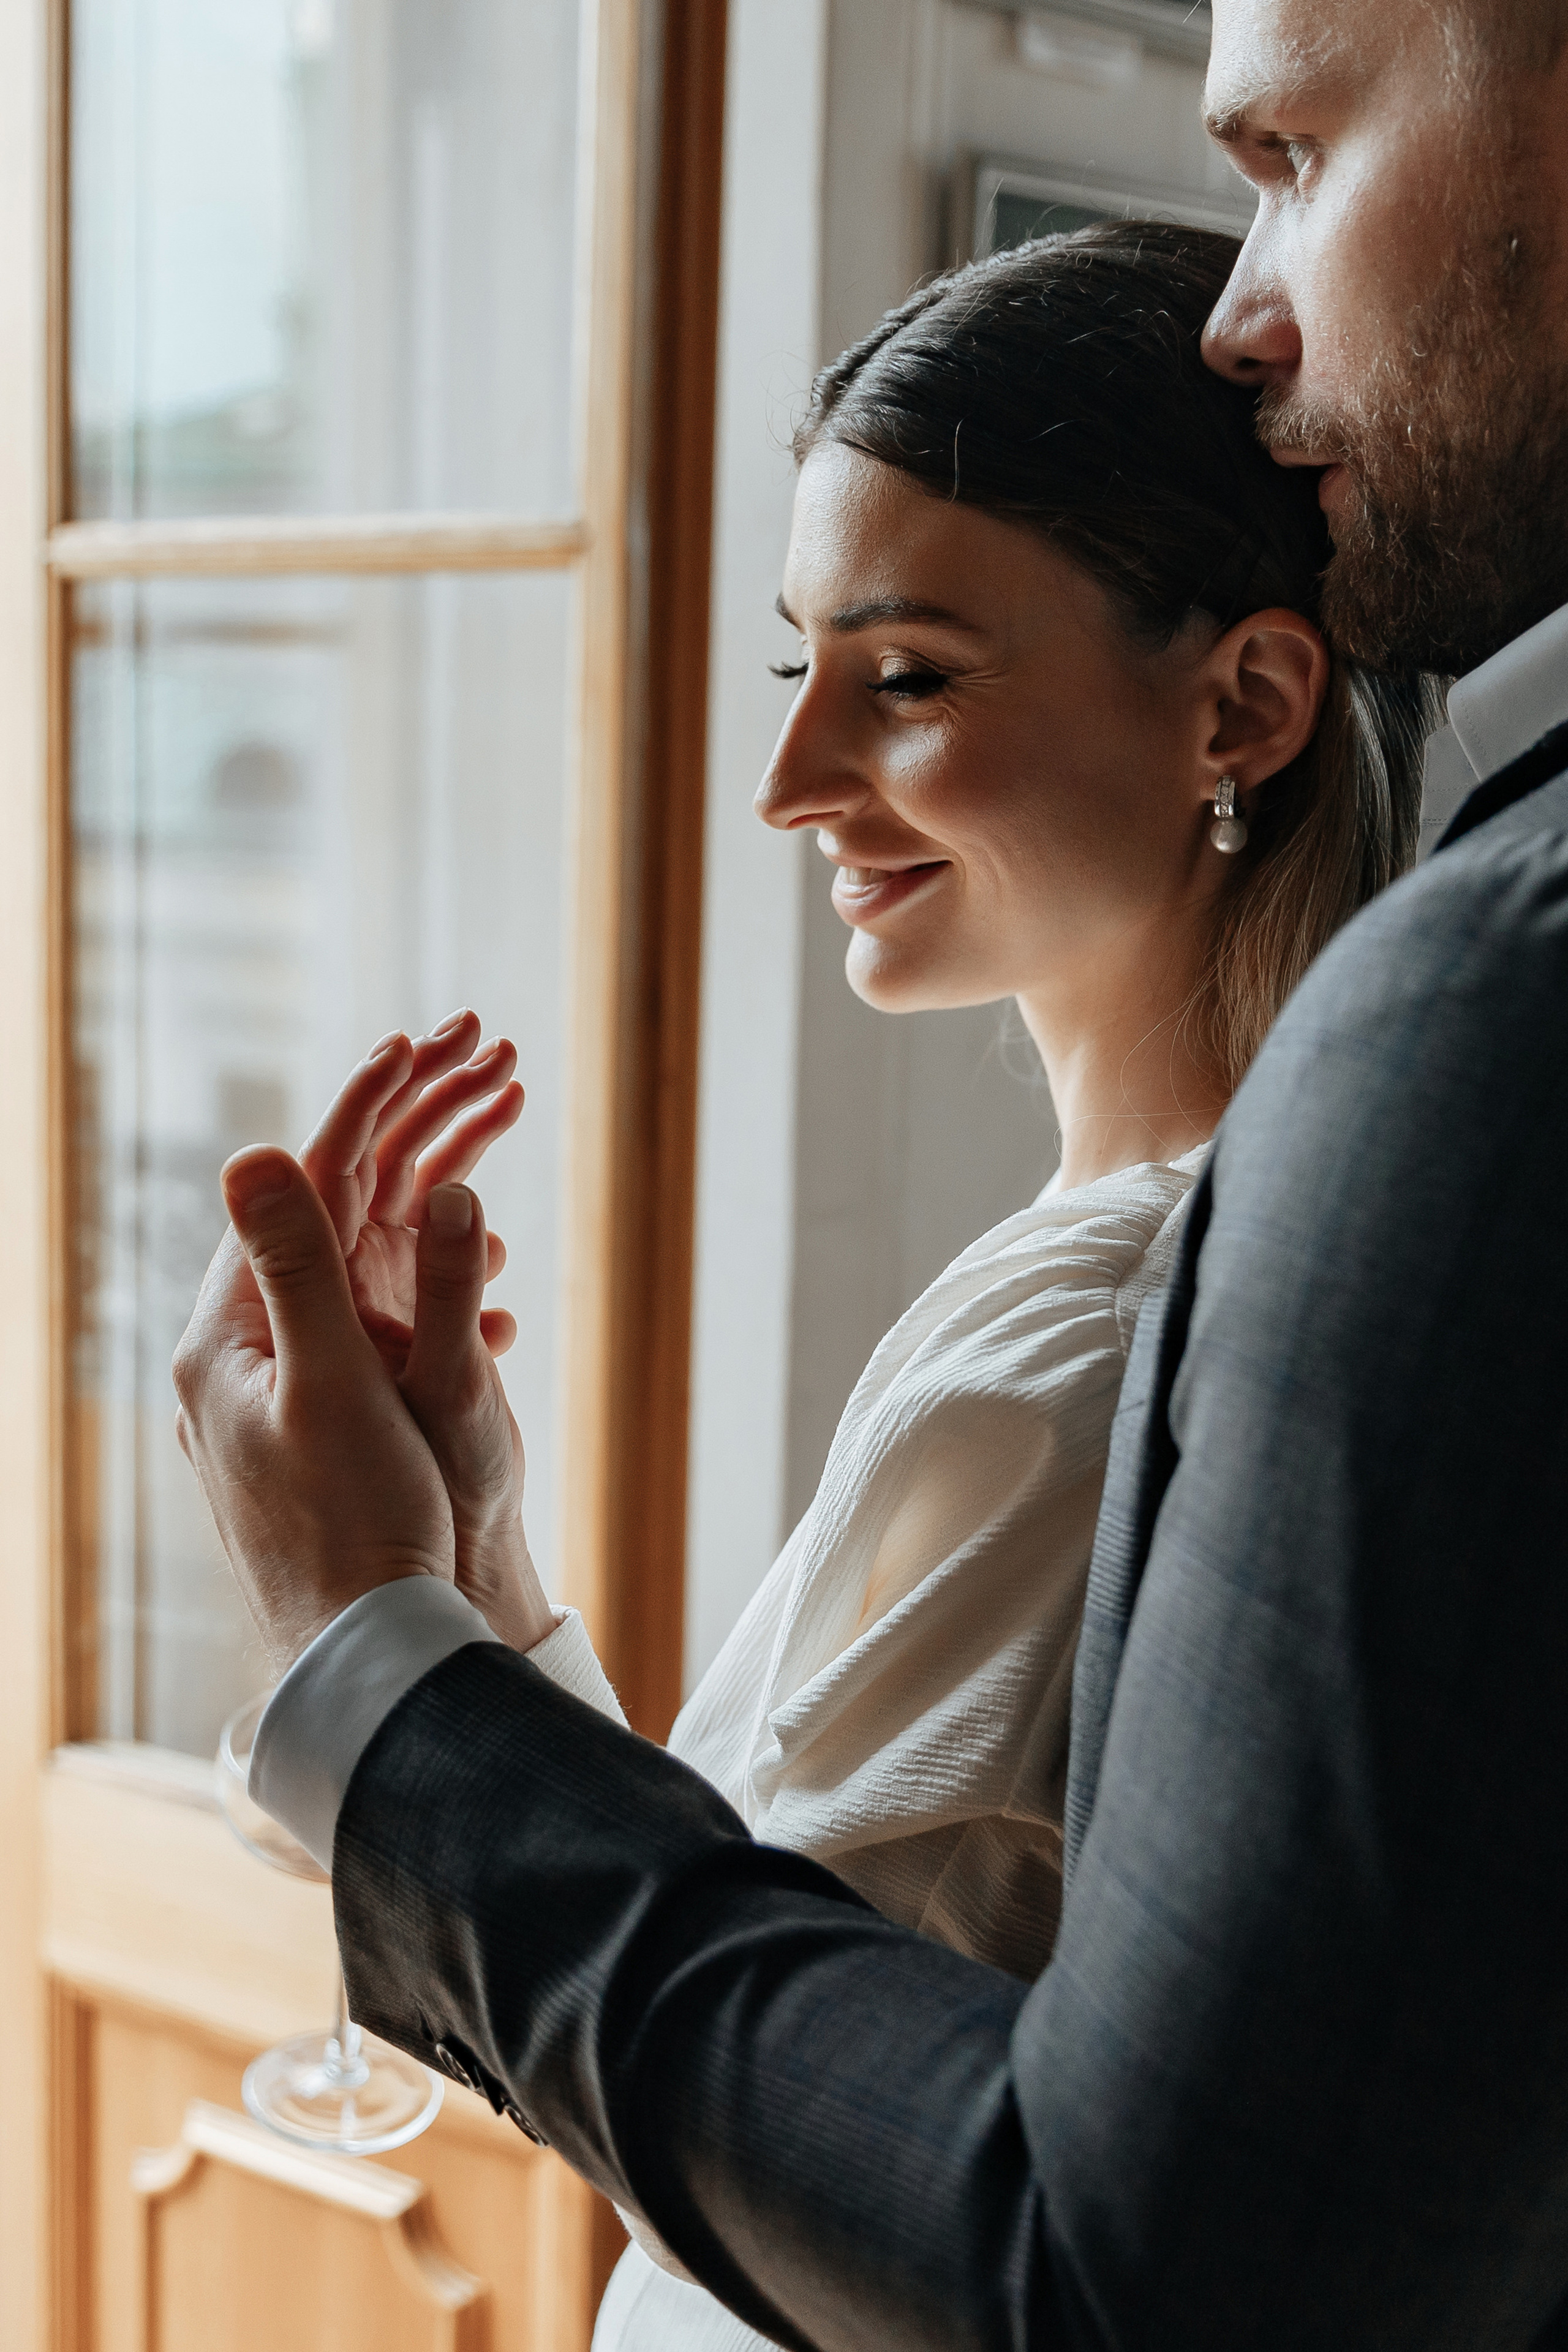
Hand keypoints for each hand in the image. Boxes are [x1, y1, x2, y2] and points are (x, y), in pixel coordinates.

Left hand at [299, 1014, 553, 1650]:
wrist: (370, 1655)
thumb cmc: (353, 1528)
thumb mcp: (331, 1386)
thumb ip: (300, 1265)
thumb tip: (256, 1148)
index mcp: (228, 1337)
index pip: (295, 1188)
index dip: (360, 1108)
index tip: (420, 1042)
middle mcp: (245, 1358)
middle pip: (330, 1215)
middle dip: (409, 1134)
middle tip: (480, 1064)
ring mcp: (286, 1396)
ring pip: (362, 1267)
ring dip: (432, 1200)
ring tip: (494, 1146)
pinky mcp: (328, 1431)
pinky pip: (379, 1327)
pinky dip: (438, 1286)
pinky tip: (491, 1293)